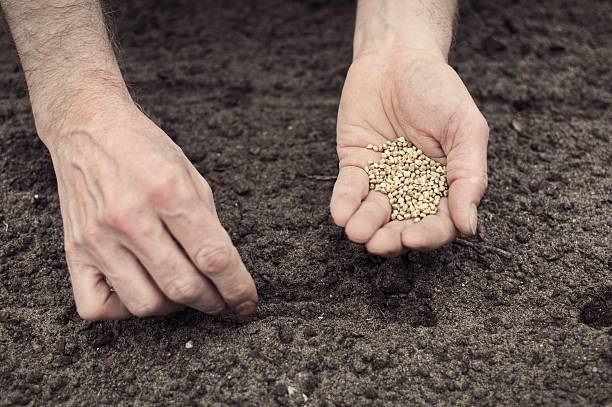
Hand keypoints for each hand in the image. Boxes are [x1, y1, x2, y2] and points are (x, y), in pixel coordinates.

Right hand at [47, 103, 257, 319]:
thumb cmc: (144, 148)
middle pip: (183, 286)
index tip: (248, 303)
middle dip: (214, 302)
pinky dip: (123, 312)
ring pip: (145, 304)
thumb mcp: (189, 173)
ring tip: (184, 293)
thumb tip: (224, 269)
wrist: (87, 127)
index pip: (214, 256)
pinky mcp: (74, 250)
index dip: (238, 288)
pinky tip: (141, 292)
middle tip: (223, 301)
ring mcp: (98, 237)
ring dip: (174, 308)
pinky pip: (95, 307)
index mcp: (168, 191)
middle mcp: (130, 217)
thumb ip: (208, 222)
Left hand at [330, 50, 488, 254]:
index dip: (426, 234)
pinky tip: (340, 213)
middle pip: (403, 223)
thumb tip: (469, 226)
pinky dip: (344, 202)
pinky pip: (349, 189)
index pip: (438, 221)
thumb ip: (468, 174)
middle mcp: (413, 188)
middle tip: (378, 244)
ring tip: (356, 231)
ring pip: (374, 211)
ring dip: (365, 224)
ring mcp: (383, 178)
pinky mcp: (355, 165)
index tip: (413, 236)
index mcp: (446, 185)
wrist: (397, 57)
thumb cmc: (438, 90)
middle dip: (390, 237)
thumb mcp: (465, 128)